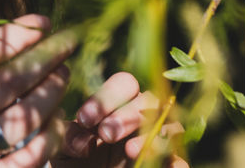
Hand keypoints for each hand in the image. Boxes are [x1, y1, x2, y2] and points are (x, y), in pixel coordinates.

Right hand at [0, 14, 73, 166]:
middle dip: (46, 58)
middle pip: (11, 81)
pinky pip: (31, 154)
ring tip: (62, 75)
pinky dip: (50, 134)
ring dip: (52, 92)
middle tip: (66, 44)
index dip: (18, 35)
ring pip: (26, 116)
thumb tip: (10, 31)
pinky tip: (57, 118)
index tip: (43, 23)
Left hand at [53, 73, 188, 167]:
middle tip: (106, 134)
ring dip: (152, 135)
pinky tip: (153, 163)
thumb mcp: (63, 151)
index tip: (85, 120)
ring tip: (130, 151)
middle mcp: (142, 121)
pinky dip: (173, 162)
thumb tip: (83, 141)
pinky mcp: (168, 166)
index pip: (124, 85)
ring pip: (172, 126)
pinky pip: (180, 160)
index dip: (106, 98)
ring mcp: (157, 144)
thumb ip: (68, 138)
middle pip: (150, 101)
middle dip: (128, 114)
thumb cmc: (75, 165)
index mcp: (118, 107)